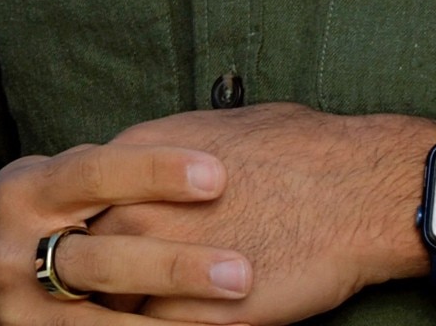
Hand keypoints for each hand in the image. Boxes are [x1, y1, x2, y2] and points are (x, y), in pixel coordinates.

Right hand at [0, 140, 249, 322]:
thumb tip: (193, 153)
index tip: (217, 174)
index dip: (155, 172)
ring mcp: (18, 316)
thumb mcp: (45, 179)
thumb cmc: (22, 216)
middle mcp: (15, 256)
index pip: (96, 174)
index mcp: (26, 193)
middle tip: (241, 272)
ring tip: (233, 324)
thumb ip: (103, 174)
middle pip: (103, 262)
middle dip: (175, 268)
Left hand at [90, 103, 433, 323]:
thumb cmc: (301, 150)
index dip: (88, 230)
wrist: (354, 191)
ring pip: (108, 307)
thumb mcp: (222, 129)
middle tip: (103, 292)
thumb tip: (162, 170)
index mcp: (139, 157)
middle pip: (81, 259)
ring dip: (117, 313)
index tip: (96, 245)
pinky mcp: (194, 315)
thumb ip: (174, 156)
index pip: (81, 204)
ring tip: (132, 315)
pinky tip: (176, 323)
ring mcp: (161, 266)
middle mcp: (137, 210)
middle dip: (90, 278)